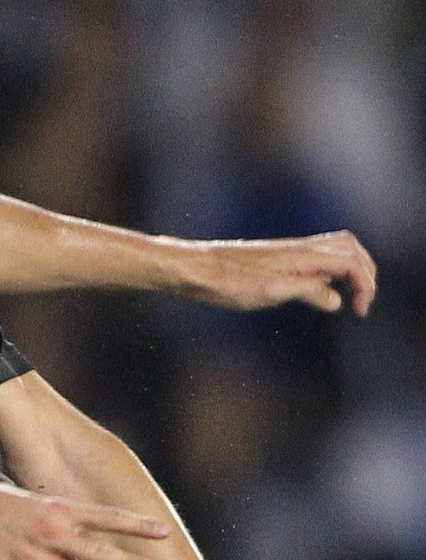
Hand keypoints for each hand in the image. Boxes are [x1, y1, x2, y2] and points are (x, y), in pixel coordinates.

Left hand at [181, 232, 376, 316]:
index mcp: (301, 255)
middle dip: (365, 272)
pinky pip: (315, 258)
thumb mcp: (269, 291)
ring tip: (350, 296)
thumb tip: (336, 300)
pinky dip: (331, 271)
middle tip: (361, 302)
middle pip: (349, 248)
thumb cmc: (226, 282)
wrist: (193, 269)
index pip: (351, 261)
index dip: (365, 284)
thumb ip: (306, 291)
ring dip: (350, 269)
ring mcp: (287, 252)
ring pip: (333, 250)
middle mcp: (298, 248)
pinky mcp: (276, 260)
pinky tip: (321, 291)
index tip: (359, 310)